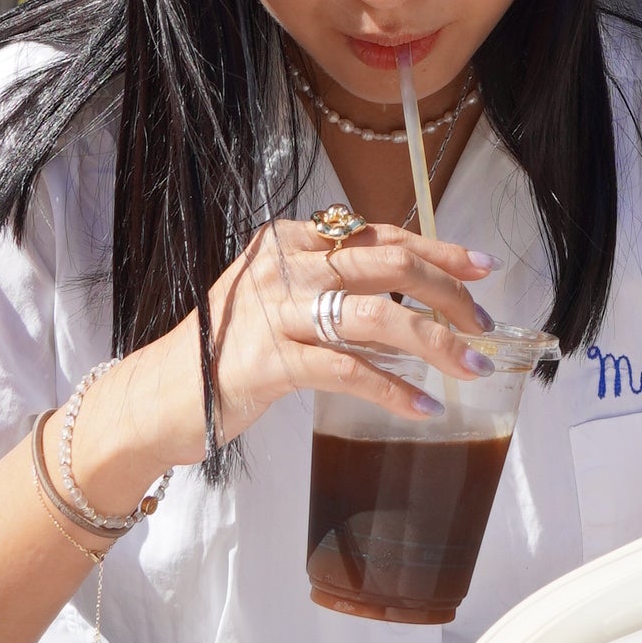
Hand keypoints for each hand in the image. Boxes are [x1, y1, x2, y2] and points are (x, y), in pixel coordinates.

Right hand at [187, 209, 496, 444]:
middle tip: (483, 324)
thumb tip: (407, 289)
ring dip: (435, 343)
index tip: (479, 268)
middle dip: (447, 293)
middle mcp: (283, 267)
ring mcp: (275, 313)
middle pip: (387, 264)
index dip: (436, 249)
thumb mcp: (276, 298)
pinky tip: (424, 407)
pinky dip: (395, 391)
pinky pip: (349, 371)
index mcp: (288, 242)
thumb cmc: (225, 350)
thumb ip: (328, 284)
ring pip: (377, 316)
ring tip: (471, 367)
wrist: (158, 396)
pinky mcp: (269, 362)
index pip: (377, 235)